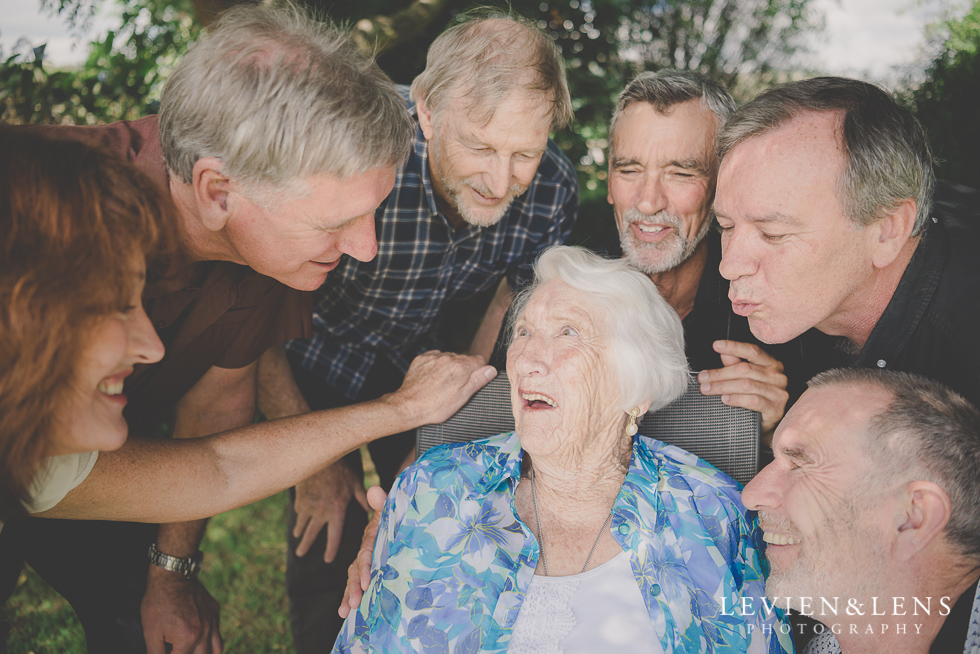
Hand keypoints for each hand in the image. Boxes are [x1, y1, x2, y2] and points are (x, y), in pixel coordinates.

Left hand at [142, 567, 221, 653]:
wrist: (172, 575)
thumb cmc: (158, 602)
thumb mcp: (150, 631)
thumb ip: (155, 653)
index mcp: (188, 638)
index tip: (166, 650)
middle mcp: (204, 631)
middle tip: (178, 649)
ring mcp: (212, 621)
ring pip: (217, 649)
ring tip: (195, 652)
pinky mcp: (215, 611)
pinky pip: (218, 632)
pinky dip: (211, 640)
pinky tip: (201, 638)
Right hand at [294, 461, 368, 561]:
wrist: (318, 456)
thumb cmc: (341, 470)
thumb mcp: (355, 483)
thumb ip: (361, 498)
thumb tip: (370, 510)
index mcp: (336, 511)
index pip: (334, 535)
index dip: (331, 549)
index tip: (328, 560)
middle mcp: (320, 512)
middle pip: (311, 535)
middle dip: (306, 546)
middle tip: (301, 555)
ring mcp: (308, 506)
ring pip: (301, 525)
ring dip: (299, 533)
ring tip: (297, 540)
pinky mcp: (299, 499)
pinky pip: (299, 511)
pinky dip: (299, 516)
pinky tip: (300, 518)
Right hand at [338, 486, 386, 618]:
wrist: (397, 511)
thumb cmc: (394, 510)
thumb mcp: (389, 505)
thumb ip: (382, 500)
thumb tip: (373, 489)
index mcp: (370, 538)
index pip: (365, 555)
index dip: (365, 569)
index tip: (367, 582)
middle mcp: (365, 550)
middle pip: (355, 570)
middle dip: (353, 587)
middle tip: (353, 604)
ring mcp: (366, 560)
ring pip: (354, 578)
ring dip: (348, 594)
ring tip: (345, 612)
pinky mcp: (370, 568)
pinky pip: (359, 582)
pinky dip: (351, 595)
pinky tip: (347, 613)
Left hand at [388, 351, 495, 425]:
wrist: (408, 406)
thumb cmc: (435, 407)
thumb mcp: (462, 398)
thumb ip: (478, 381)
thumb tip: (491, 370)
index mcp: (461, 367)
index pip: (480, 361)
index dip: (479, 373)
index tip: (472, 382)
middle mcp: (448, 358)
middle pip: (464, 359)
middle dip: (463, 370)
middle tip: (455, 387)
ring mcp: (433, 357)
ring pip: (449, 358)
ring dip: (449, 367)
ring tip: (442, 385)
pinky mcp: (422, 359)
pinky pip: (435, 358)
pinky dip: (436, 365)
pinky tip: (433, 379)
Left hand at [697, 340, 788, 436]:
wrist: (767, 424)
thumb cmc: (757, 398)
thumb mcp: (747, 378)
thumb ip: (736, 364)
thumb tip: (724, 353)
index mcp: (771, 364)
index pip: (752, 351)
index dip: (734, 347)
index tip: (717, 345)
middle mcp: (777, 376)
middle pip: (745, 369)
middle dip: (720, 373)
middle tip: (703, 378)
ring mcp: (778, 393)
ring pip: (746, 384)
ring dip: (722, 386)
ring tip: (707, 389)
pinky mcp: (775, 409)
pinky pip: (753, 400)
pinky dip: (736, 399)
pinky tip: (725, 399)